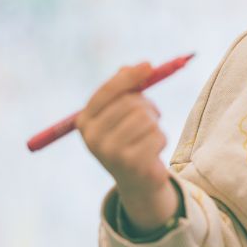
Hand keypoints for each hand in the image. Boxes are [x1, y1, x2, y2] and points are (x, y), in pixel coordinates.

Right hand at [76, 63, 176, 230]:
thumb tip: (135, 66)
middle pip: (130, 103)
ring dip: (155, 124)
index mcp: (85, 122)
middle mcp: (93, 138)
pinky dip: (161, 139)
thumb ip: (126, 88)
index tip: (149, 65)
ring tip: (148, 136)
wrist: (136, 180)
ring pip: (146, 118)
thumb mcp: (122, 113)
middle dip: (147, 105)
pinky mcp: (131, 164)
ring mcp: (110, 152)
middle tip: (151, 116)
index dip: (129, 76)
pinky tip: (152, 151)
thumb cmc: (130, 138)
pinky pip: (157, 135)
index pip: (107, 91)